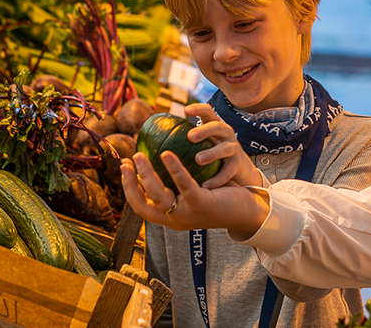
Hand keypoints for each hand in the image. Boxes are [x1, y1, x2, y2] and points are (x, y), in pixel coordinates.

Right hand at [121, 151, 268, 237]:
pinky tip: (167, 154)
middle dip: (129, 183)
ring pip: (158, 196)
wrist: (245, 211)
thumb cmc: (219, 197)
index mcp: (169, 217)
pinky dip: (173, 169)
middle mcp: (174, 220)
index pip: (140, 206)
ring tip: (140, 155)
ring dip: (146, 174)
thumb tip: (161, 150)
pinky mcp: (200, 205)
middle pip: (141, 205)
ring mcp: (186, 215)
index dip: (128, 187)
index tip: (124, 166)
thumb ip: (177, 180)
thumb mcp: (193, 190)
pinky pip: (183, 185)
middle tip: (127, 160)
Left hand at [184, 103, 263, 188]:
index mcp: (215, 126)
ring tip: (198, 159)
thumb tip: (151, 136)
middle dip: (204, 130)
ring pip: (225, 148)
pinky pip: (228, 171)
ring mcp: (234, 148)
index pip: (208, 112)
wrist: (240, 172)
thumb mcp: (202, 143)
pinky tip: (205, 186)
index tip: (185, 111)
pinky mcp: (239, 165)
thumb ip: (183, 139)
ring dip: (212, 153)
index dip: (198, 109)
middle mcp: (226, 134)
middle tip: (190, 136)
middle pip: (218, 126)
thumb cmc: (212, 155)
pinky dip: (218, 179)